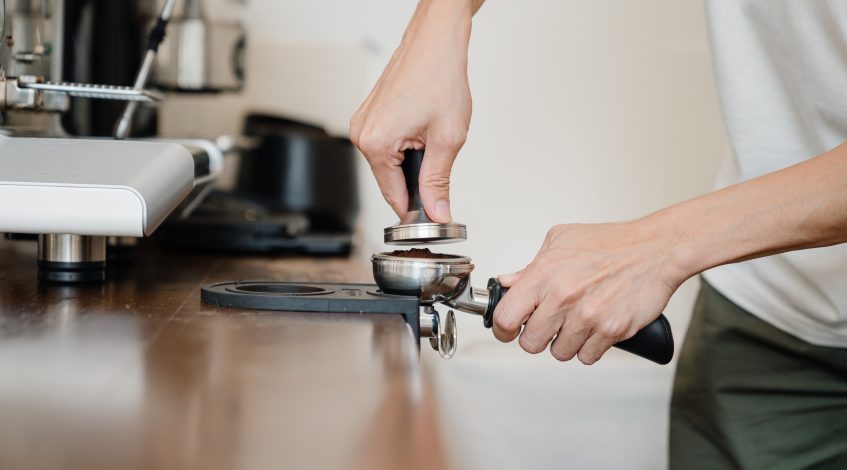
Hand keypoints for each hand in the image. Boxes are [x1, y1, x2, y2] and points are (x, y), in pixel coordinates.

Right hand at [349, 0, 475, 222]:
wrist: (435, 43)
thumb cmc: (439, 77)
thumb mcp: (448, 138)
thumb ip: (439, 181)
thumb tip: (437, 212)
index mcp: (376, 144)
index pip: (394, 197)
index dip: (418, 209)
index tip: (435, 214)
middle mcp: (362, 134)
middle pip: (391, 181)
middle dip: (417, 179)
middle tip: (440, 157)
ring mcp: (362, 124)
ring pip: (390, 164)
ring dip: (412, 160)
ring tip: (431, 134)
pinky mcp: (368, 116)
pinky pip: (387, 145)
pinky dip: (406, 145)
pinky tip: (421, 126)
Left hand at [492, 221, 688, 363]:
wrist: (656, 249)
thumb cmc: (610, 243)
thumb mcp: (560, 241)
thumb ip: (531, 266)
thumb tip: (507, 284)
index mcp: (544, 274)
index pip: (505, 317)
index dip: (503, 329)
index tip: (509, 329)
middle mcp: (563, 297)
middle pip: (530, 344)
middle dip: (537, 337)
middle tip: (549, 324)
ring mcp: (588, 317)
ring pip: (559, 353)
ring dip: (566, 342)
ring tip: (577, 322)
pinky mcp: (611, 331)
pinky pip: (587, 356)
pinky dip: (590, 347)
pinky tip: (595, 328)